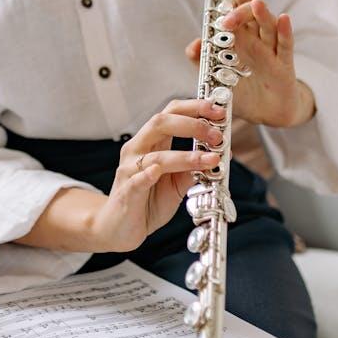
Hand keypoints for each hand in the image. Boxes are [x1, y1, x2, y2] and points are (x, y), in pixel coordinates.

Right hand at [89, 99, 226, 252]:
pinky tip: (157, 171)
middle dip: (193, 124)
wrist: (118, 229)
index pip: (171, 114)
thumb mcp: (176, 184)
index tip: (218, 111)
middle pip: (160, 123)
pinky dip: (147, 174)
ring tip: (211, 159)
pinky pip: (136, 180)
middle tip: (216, 135)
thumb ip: (192, 169)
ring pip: (156, 155)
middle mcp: (137, 150)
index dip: (194, 108)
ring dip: (186, 156)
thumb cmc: (146, 202)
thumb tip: (217, 156)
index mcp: (150, 143)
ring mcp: (129, 170)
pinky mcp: (126, 192)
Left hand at [185, 0, 314, 127]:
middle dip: (241, 8)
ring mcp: (271, 50)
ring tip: (256, 4)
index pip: (236, 9)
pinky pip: (285, 45)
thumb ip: (203, 61)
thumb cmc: (243, 91)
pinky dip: (285, 32)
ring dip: (262, 14)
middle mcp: (256, 39)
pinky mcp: (284, 65)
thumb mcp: (218, 77)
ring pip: (269, 26)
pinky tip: (283, 19)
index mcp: (240, 38)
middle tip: (226, 18)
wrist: (266, 113)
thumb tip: (194, 44)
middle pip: (253, 12)